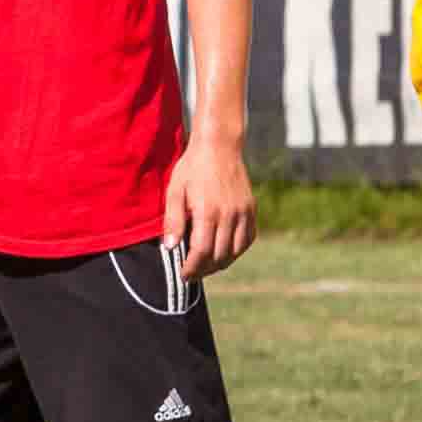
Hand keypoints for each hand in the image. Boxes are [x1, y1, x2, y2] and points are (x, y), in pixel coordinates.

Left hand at [161, 133, 255, 285]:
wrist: (219, 146)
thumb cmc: (192, 168)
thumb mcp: (175, 190)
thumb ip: (173, 221)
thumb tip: (170, 248)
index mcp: (208, 211)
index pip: (202, 252)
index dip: (192, 268)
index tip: (183, 275)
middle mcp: (229, 214)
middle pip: (219, 256)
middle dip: (204, 270)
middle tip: (191, 273)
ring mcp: (243, 213)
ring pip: (235, 251)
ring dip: (220, 263)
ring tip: (206, 266)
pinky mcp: (251, 210)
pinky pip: (247, 239)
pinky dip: (236, 251)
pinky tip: (223, 251)